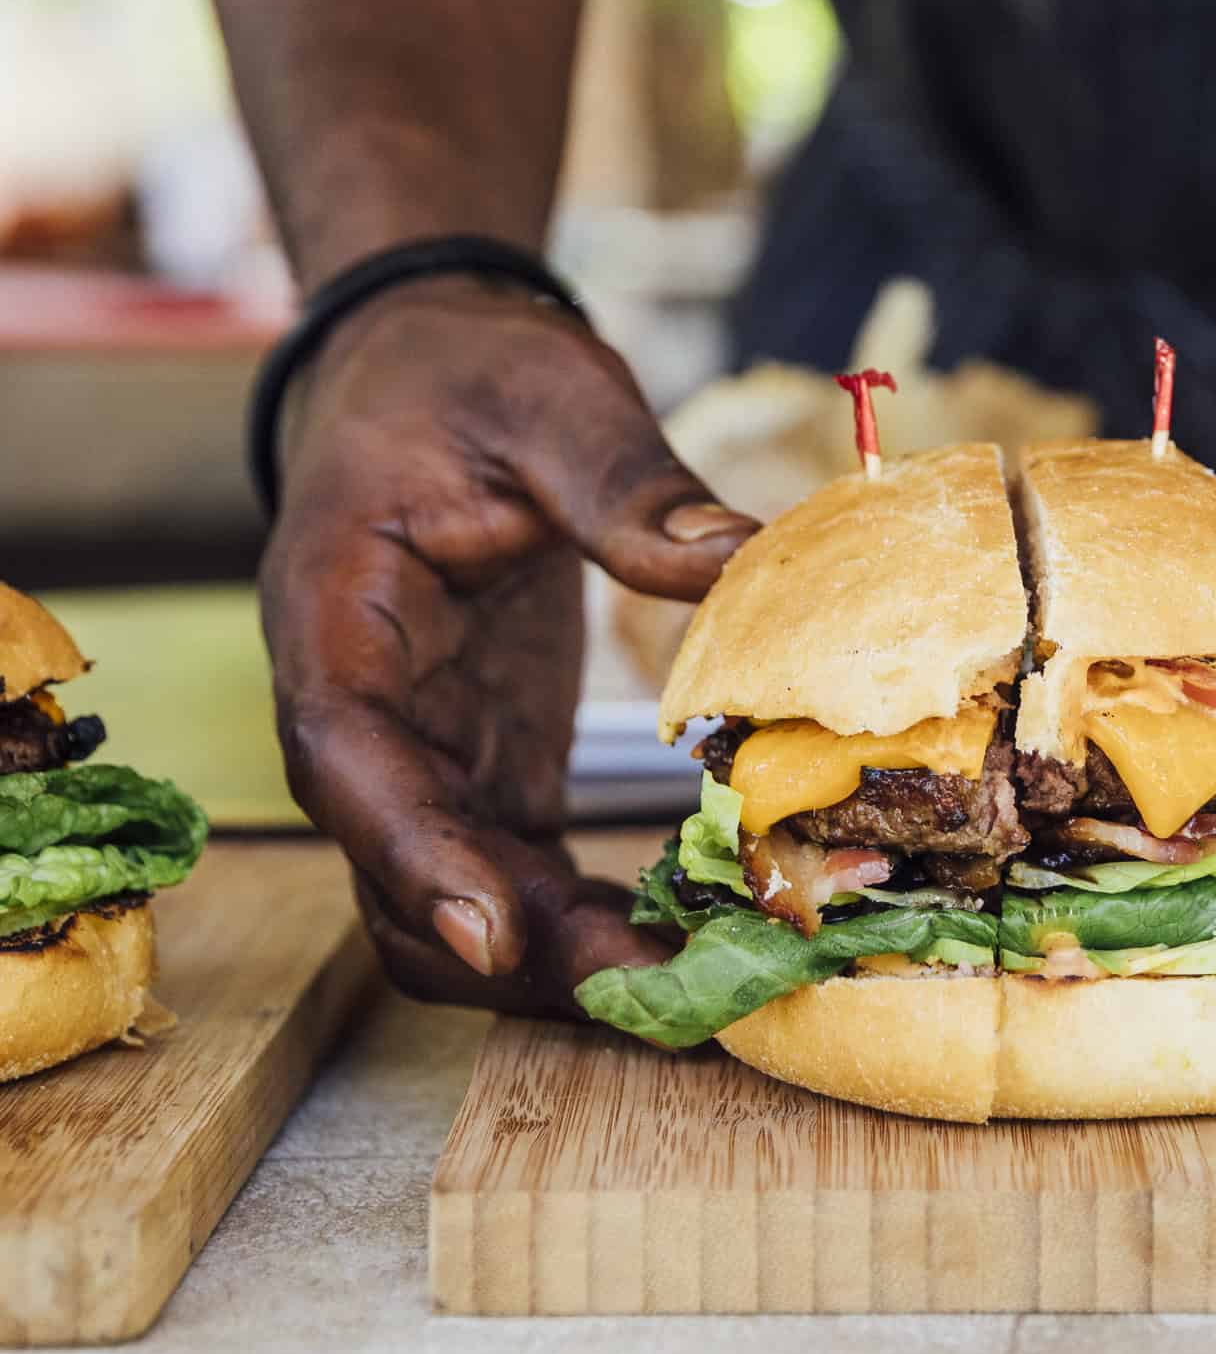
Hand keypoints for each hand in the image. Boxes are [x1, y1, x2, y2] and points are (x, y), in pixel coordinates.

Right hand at [261, 280, 752, 1013]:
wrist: (428, 368)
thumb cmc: (466, 375)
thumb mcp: (550, 399)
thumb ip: (627, 483)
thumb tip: (740, 556)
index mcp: (336, 616)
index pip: (346, 758)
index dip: (415, 857)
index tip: (497, 936)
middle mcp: (360, 713)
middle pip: (394, 876)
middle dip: (517, 949)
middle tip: (662, 985)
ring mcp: (419, 755)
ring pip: (446, 908)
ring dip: (555, 961)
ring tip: (694, 980)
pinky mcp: (481, 768)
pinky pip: (512, 881)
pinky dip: (585, 926)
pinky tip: (688, 940)